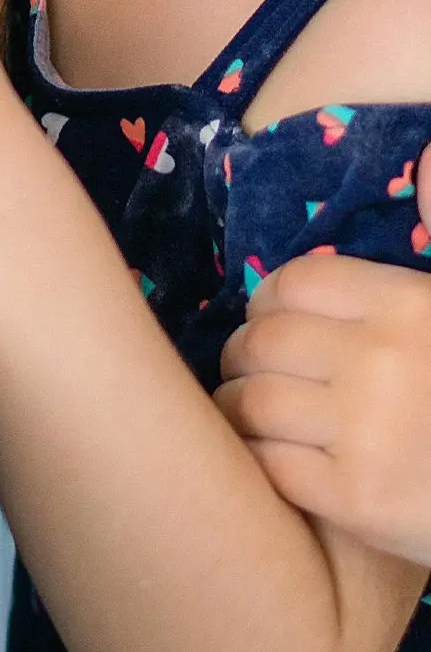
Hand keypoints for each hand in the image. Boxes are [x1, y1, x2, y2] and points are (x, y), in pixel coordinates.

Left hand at [217, 148, 430, 566]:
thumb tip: (426, 152)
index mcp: (413, 307)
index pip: (292, 285)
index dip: (272, 304)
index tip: (278, 323)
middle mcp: (382, 362)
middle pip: (258, 343)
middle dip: (245, 358)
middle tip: (256, 373)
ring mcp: (366, 434)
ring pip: (248, 403)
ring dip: (239, 408)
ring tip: (255, 414)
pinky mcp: (355, 499)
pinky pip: (265, 463)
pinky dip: (257, 459)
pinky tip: (275, 459)